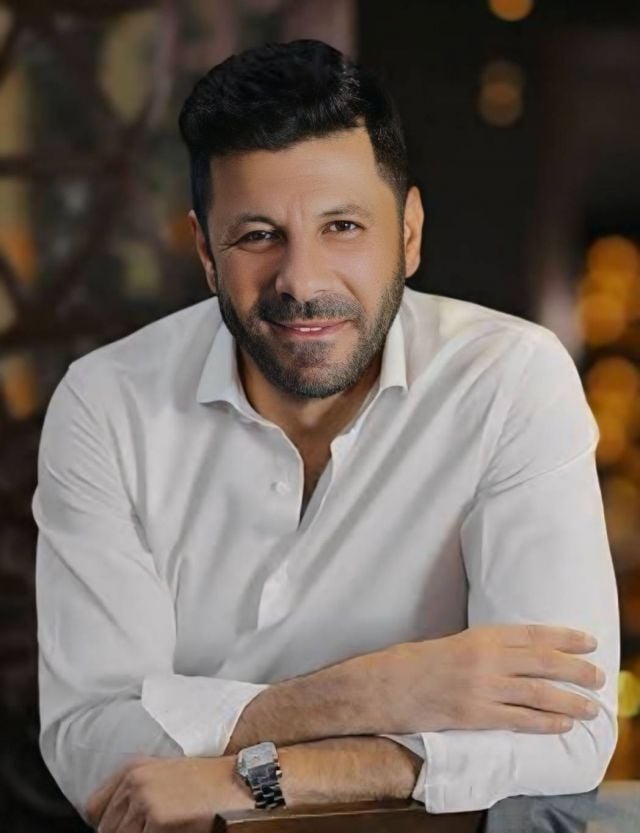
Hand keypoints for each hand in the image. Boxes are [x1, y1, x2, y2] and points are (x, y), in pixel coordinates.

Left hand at [84, 755, 252, 831]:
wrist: (234, 782)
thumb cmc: (203, 783)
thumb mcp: (162, 776)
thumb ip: (135, 793)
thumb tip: (117, 823)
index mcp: (132, 769)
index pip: (93, 808)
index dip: (105, 824)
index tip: (120, 829)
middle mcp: (134, 782)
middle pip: (107, 829)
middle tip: (149, 829)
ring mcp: (145, 800)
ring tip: (160, 829)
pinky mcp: (159, 819)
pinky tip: (172, 831)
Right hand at [364, 624, 605, 734]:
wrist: (383, 685)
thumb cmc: (415, 663)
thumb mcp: (453, 643)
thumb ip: (484, 649)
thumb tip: (517, 658)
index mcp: (480, 636)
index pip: (533, 634)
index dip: (565, 637)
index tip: (589, 642)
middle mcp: (485, 659)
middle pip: (543, 662)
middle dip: (576, 669)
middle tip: (599, 676)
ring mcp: (481, 688)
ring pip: (538, 694)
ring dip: (569, 701)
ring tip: (591, 707)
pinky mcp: (474, 715)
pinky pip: (519, 721)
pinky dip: (545, 723)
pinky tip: (562, 725)